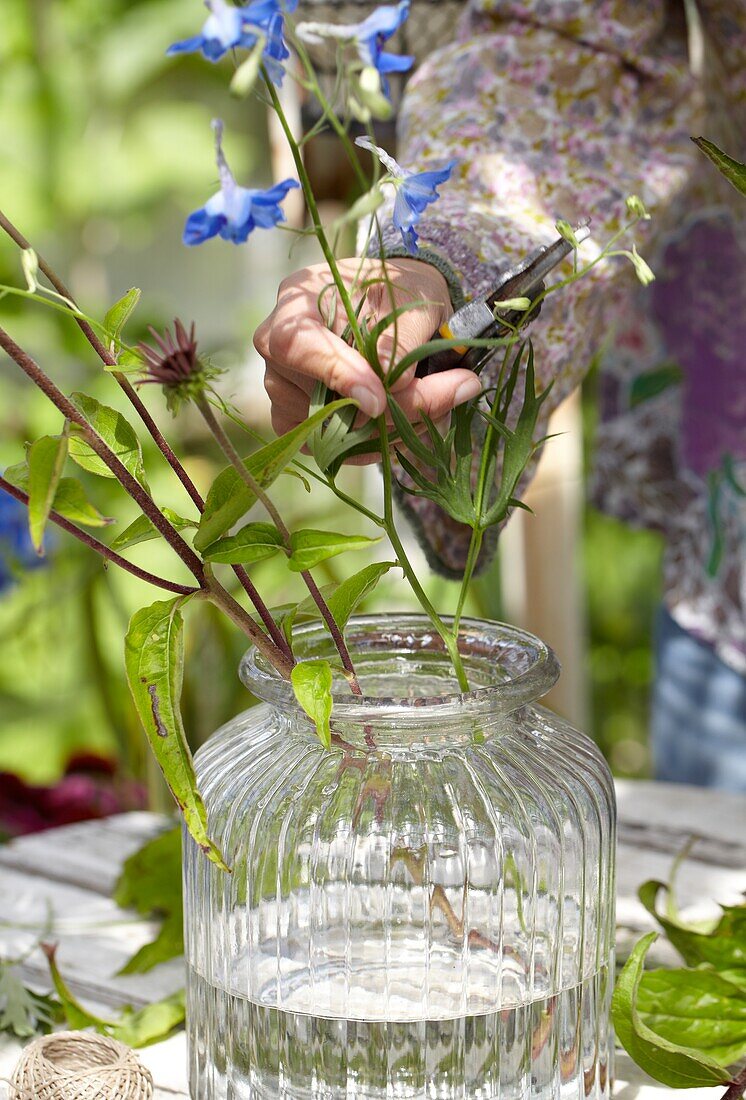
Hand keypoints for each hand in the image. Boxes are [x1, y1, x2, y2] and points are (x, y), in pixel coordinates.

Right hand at [254, 258, 481, 461]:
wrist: (400, 306)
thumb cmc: (400, 290)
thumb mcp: (412, 297)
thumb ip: (402, 336)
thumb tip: (395, 384)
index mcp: (296, 305)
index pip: (296, 346)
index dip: (336, 375)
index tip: (379, 400)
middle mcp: (280, 353)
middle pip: (323, 400)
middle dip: (394, 407)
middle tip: (459, 387)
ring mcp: (286, 393)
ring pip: (336, 433)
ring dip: (395, 427)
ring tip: (442, 395)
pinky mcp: (302, 425)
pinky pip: (338, 450)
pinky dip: (380, 443)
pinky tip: (411, 419)